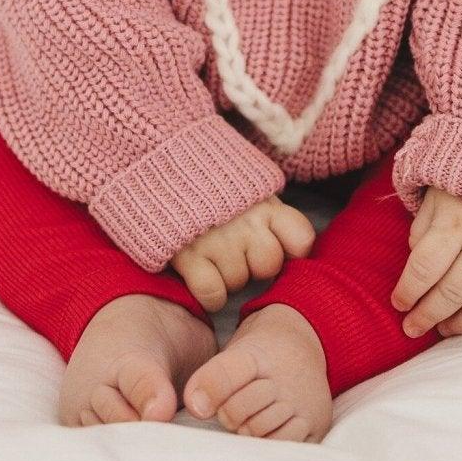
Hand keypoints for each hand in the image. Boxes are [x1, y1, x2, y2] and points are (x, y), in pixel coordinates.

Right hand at [171, 195, 316, 311]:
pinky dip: (209, 294)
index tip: (277, 245)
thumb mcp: (250, 188)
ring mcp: (217, 240)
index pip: (301, 240)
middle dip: (253, 264)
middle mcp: (245, 223)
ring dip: (226, 276)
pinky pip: (214, 295)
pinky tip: (201, 274)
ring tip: (211, 252)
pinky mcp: (188, 255)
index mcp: (264, 204)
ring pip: (238, 283)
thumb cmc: (211, 185)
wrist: (160, 165)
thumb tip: (299, 246)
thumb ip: (273, 214)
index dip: (291, 249)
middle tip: (235, 249)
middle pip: (268, 266)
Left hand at [390, 186, 461, 337]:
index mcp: (455, 223)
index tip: (398, 303)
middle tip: (413, 327)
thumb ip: (422, 233)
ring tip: (444, 329)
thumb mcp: (435, 200)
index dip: (407, 291)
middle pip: (453, 293)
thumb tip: (418, 272)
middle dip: (427, 316)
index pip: (424, 267)